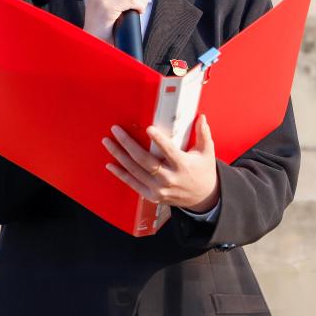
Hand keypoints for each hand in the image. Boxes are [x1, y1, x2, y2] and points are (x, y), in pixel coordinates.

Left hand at [102, 114, 219, 212]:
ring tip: (108, 142)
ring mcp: (159, 189)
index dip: (158, 140)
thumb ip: (203, 134)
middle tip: (116, 130)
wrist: (203, 198)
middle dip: (127, 144)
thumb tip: (201, 117)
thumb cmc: (203, 172)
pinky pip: (133, 184)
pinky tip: (110, 164)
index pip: (168, 151)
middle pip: (144, 160)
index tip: (148, 128)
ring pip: (135, 171)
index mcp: (182, 165)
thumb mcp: (207, 152)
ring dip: (119, 155)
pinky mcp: (152, 196)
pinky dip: (120, 174)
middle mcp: (169, 178)